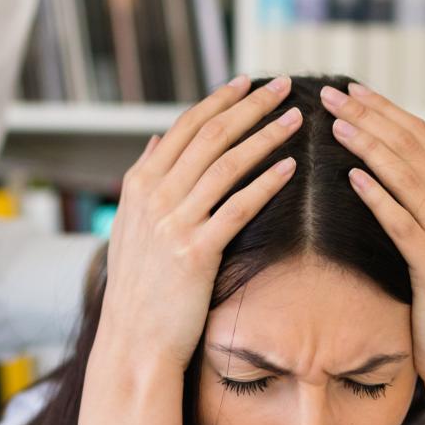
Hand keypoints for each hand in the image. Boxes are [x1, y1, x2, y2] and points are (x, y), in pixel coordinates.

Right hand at [95, 74, 301, 369]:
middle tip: (283, 86)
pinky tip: (291, 168)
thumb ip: (143, 180)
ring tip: (295, 119)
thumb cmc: (138, 288)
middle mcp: (153, 198)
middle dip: (250, 107)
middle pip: (210, 137)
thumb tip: (155, 139)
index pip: (184, 127)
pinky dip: (266, 183)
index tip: (248, 82)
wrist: (133, 341)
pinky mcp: (195, 253)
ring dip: (265, 136)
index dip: (219, 101)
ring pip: (227, 165)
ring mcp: (173, 224)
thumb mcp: (129, 227)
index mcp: (138, 185)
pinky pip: (237, 207)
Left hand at [320, 82, 424, 424]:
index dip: (383, 110)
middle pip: (413, 148)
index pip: (420, 138)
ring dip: (370, 146)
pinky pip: (404, 225)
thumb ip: (412, 208)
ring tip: (335, 123)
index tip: (348, 89)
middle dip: (370, 116)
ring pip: (409, 178)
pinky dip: (379, 197)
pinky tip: (351, 177)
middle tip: (330, 93)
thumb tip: (375, 173)